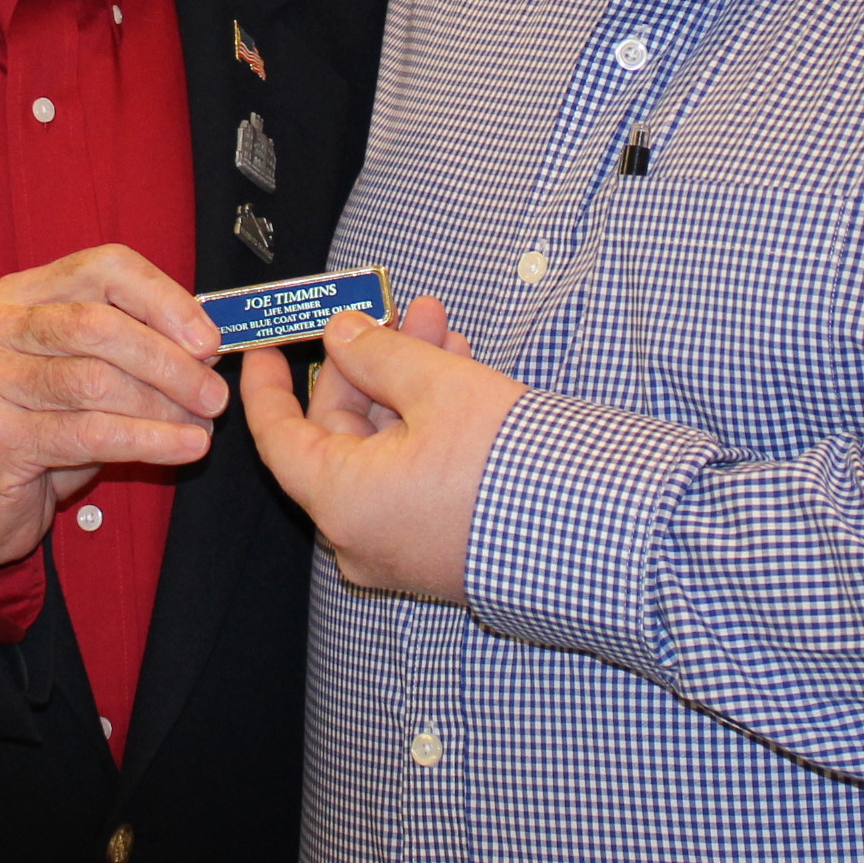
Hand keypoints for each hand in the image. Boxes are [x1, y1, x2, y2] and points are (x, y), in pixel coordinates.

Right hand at [0, 243, 225, 571]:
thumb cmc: (39, 430)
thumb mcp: (83, 375)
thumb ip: (130, 350)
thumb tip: (206, 345)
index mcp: (20, 295)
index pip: (102, 268)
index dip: (162, 298)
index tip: (208, 338)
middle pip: (99, 324)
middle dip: (169, 360)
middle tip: (214, 394)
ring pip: (95, 380)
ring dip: (162, 406)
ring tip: (202, 427)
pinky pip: (89, 432)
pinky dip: (148, 440)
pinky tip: (183, 448)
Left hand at [243, 298, 522, 601]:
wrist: (596, 532)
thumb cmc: (509, 466)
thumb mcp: (437, 387)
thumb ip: (379, 354)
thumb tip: (345, 335)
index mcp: (341, 502)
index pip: (278, 437)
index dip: (268, 385)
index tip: (267, 345)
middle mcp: (360, 536)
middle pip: (341, 434)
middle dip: (371, 364)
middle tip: (400, 313)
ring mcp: (401, 547)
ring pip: (384, 449)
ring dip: (407, 386)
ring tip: (443, 330)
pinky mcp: (439, 549)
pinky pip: (411, 477)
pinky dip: (426, 428)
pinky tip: (460, 374)